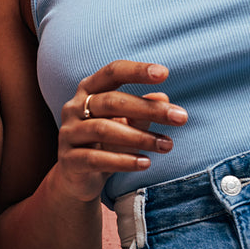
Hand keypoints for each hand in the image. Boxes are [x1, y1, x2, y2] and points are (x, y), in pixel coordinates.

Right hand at [53, 61, 185, 202]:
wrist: (77, 177)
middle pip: (111, 101)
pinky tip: (145, 163)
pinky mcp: (69, 161)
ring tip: (167, 145)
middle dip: (148, 109)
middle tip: (181, 117)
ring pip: (103, 129)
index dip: (136, 71)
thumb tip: (163, 97)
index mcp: (88, 90)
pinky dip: (123, 161)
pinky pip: (96, 159)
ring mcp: (68, 133)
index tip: (164, 73)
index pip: (112, 73)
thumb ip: (140, 111)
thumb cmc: (104, 143)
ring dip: (140, 137)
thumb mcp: (125, 124)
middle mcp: (73, 107)